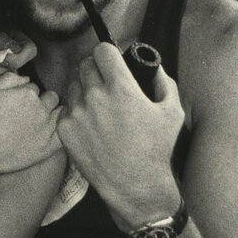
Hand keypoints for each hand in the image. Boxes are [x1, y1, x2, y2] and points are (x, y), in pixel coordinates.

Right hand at [0, 75, 62, 173]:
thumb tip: (26, 78)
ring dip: (53, 114)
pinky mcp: (47, 147)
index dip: (26, 95)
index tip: (19, 103)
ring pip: (60, 114)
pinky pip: (63, 134)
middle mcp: (40, 108)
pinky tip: (51, 133)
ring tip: (40, 122)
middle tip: (31, 112)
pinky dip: (60, 131)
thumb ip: (10, 79)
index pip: (34, 89)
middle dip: (43, 102)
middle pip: (51, 98)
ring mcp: (46, 128)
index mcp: (28, 93)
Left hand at [56, 43, 184, 226]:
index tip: (112, 61)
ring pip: (74, 84)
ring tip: (98, 105)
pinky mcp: (65, 128)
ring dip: (84, 88)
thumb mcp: (172, 112)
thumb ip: (163, 81)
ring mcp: (77, 113)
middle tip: (105, 81)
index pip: (102, 51)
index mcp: (121, 88)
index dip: (108, 53)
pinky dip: (76, 110)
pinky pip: (66, 107)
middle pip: (85, 64)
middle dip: (95, 68)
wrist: (135, 186)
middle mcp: (95, 97)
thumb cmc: (156, 150)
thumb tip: (152, 65)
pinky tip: (90, 123)